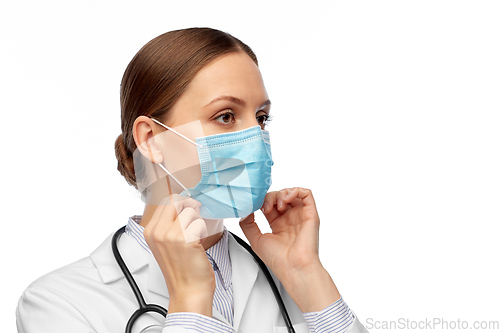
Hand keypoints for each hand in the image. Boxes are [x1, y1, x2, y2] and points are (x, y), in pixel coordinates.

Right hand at [143, 194, 214, 315]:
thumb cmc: (181, 270)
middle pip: (176, 201)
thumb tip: (183, 203)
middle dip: (190, 206)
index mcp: (150, 231)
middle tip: (196, 220)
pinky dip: (203, 232)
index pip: (166, 202)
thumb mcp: (166, 245)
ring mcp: (170, 236)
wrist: (188, 292)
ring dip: (198, 221)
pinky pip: (199, 223)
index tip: (189, 212)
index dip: (181, 204)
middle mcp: (157, 232)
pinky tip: (199, 244)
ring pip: (190, 210)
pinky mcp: (185, 240)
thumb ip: (168, 224)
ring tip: (196, 237)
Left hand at [239, 187, 339, 311]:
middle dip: (270, 197)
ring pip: (292, 193)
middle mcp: (290, 219)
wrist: (293, 267)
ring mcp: (300, 216)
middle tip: (265, 207)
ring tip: (277, 205)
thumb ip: (248, 224)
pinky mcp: (310, 214)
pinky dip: (295, 191)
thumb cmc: (278, 259)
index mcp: (278, 225)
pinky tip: (287, 199)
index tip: (255, 206)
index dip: (261, 201)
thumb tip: (245, 210)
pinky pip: (306, 194)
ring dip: (281, 193)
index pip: (270, 204)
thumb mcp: (256, 240)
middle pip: (279, 197)